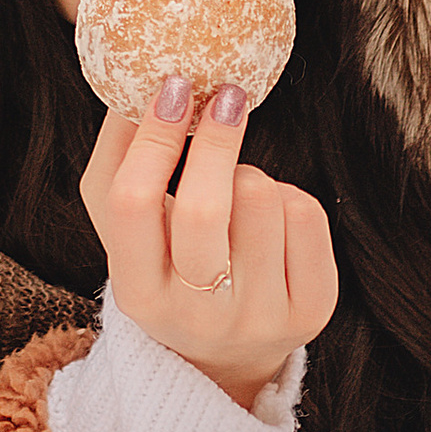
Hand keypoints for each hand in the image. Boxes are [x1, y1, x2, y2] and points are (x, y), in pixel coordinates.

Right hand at [80, 79, 339, 411]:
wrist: (225, 352)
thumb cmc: (166, 267)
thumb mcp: (125, 229)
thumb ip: (118, 156)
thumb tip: (135, 79)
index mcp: (138, 293)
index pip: (132, 203)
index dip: (152, 138)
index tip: (174, 86)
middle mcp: (196, 316)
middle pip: (203, 208)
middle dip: (216, 139)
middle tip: (225, 95)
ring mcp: (259, 318)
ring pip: (261, 199)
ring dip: (249, 173)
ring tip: (238, 191)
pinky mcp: (312, 310)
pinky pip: (306, 215)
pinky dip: (287, 197)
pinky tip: (272, 217)